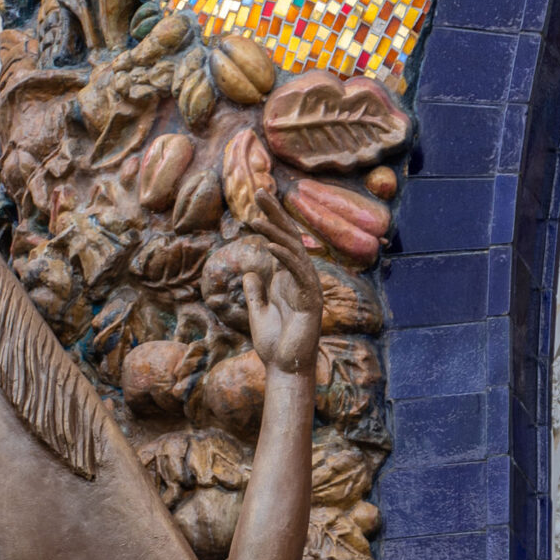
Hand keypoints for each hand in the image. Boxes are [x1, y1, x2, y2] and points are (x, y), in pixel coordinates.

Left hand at [241, 198, 321, 376]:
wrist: (285, 368)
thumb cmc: (274, 344)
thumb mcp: (258, 312)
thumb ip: (255, 292)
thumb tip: (249, 272)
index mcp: (288, 278)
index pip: (280, 241)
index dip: (270, 220)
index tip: (256, 200)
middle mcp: (300, 278)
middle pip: (288, 237)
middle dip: (273, 213)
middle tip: (258, 190)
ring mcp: (307, 287)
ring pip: (292, 251)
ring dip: (274, 231)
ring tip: (255, 215)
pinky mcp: (310, 299)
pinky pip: (297, 273)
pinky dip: (283, 257)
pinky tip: (269, 244)